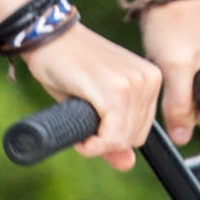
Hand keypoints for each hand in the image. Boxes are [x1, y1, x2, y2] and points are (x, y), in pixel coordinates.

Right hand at [20, 12, 164, 171]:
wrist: (47, 35)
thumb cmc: (68, 65)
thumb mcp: (97, 102)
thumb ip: (115, 134)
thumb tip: (127, 165)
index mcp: (151, 78)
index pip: (142, 130)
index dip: (115, 138)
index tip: (93, 127)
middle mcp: (148, 79)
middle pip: (135, 138)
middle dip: (107, 141)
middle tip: (83, 127)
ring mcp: (133, 84)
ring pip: (123, 140)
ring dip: (97, 144)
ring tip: (78, 123)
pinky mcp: (114, 91)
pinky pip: (111, 137)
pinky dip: (92, 145)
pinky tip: (81, 137)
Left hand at [137, 0, 199, 143]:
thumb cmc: (173, 24)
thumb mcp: (174, 68)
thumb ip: (179, 106)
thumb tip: (183, 141)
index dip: (191, 104)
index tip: (179, 78)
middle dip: (188, 94)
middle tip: (176, 65)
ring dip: (184, 86)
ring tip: (177, 60)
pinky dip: (185, 78)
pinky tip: (180, 59)